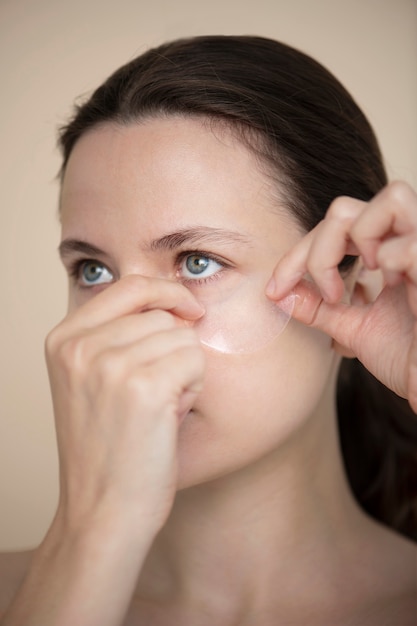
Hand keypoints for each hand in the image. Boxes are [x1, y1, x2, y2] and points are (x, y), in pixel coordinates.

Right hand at [45, 274, 204, 537]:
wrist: (102, 511)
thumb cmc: (107, 450)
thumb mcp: (91, 381)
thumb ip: (117, 336)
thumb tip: (174, 300)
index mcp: (63, 339)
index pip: (129, 285)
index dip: (167, 292)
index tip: (187, 308)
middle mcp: (80, 345)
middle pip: (162, 313)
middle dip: (173, 348)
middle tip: (156, 393)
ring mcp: (110, 364)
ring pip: (182, 337)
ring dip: (184, 370)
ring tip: (160, 407)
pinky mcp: (143, 386)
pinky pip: (195, 360)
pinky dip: (193, 387)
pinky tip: (172, 416)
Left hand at [266, 181, 416, 411]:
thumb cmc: (408, 356)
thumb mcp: (353, 328)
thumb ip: (319, 308)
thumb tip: (279, 294)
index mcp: (388, 248)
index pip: (334, 225)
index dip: (298, 253)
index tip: (277, 289)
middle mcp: (409, 239)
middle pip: (347, 208)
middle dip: (317, 250)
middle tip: (325, 292)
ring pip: (390, 199)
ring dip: (358, 239)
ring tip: (364, 277)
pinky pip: (410, 244)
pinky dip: (387, 262)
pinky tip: (392, 287)